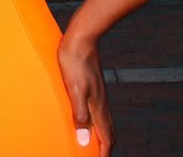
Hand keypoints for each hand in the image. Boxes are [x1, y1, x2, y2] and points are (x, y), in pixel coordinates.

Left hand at [57, 34, 112, 153]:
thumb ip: (80, 115)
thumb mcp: (74, 90)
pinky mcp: (93, 86)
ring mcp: (99, 94)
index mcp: (98, 107)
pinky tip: (85, 117)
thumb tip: (85, 141)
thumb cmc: (75, 62)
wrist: (81, 37)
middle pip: (108, 132)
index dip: (104, 153)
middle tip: (97, 155)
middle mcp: (101, 103)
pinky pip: (97, 110)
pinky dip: (95, 122)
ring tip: (91, 143)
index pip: (106, 138)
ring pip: (104, 121)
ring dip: (100, 135)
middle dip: (105, 147)